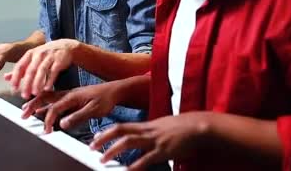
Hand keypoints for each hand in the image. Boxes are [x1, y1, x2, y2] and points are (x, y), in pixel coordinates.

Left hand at [5, 39, 79, 98]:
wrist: (66, 46)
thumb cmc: (47, 55)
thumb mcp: (32, 59)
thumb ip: (21, 69)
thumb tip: (6, 78)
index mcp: (30, 54)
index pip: (20, 66)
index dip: (16, 77)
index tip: (13, 88)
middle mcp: (39, 54)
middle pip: (30, 70)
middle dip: (26, 83)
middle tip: (24, 95)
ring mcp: (49, 56)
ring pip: (41, 70)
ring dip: (37, 83)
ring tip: (35, 93)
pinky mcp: (59, 60)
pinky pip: (54, 71)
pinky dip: (50, 80)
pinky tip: (47, 88)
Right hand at [21, 82, 120, 133]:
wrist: (115, 90)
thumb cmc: (106, 99)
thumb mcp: (94, 110)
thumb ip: (78, 116)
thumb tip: (62, 124)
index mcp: (73, 96)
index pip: (55, 108)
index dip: (48, 120)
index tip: (46, 131)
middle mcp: (68, 93)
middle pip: (46, 97)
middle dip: (33, 105)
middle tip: (23, 114)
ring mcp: (69, 94)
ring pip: (48, 97)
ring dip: (36, 103)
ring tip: (26, 109)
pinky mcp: (72, 97)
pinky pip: (54, 99)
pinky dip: (44, 103)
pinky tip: (41, 108)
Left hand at [91, 112, 212, 170]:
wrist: (199, 126)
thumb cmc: (184, 127)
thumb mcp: (164, 127)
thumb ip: (152, 133)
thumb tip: (142, 140)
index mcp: (148, 126)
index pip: (123, 126)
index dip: (107, 132)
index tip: (95, 138)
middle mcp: (148, 131)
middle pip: (120, 131)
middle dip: (103, 138)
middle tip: (91, 147)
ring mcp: (155, 140)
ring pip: (129, 142)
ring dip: (113, 150)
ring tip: (102, 160)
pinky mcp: (164, 150)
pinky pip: (147, 158)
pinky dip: (136, 165)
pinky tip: (128, 170)